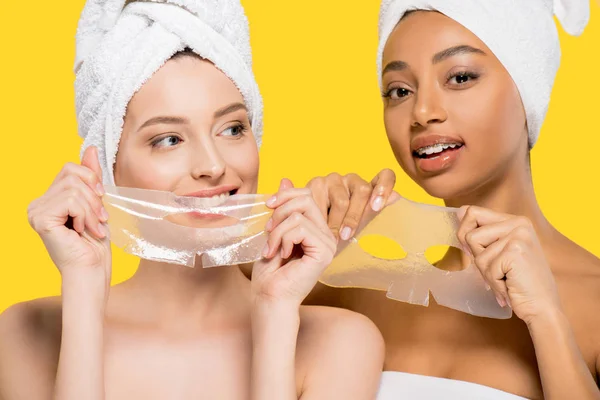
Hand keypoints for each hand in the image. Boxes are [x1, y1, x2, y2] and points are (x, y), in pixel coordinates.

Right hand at [27, 147, 110, 283]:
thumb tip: (89, 148)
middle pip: (72, 174)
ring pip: (74, 188)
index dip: (92, 180)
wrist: (92, 271)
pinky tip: (84, 232)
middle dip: (94, 196)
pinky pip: (71, 200)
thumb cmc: (95, 244)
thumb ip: (90, 177)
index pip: (71, 168)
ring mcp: (36, 211)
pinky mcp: (40, 219)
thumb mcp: (97, 204)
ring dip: (92, 209)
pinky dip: (85, 215)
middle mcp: (38, 203)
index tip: (101, 200)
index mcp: (49, 199)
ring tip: (94, 228)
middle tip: (100, 218)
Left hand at [251, 179, 336, 306]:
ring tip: (272, 249)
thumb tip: (286, 179)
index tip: (268, 206)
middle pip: (306, 198)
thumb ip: (282, 207)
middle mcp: (326, 234)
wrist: (269, 297)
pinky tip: (282, 254)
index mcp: (316, 228)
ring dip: (276, 231)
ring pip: (298, 214)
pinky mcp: (324, 252)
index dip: (285, 194)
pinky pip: (300, 228)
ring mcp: (328, 243)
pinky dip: (283, 239)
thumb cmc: (270, 271)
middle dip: (279, 211)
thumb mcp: (273, 231)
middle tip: (268, 231)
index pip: (307, 194)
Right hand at [306, 169, 397, 240]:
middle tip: (347, 236)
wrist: (310, 232)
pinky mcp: (316, 183)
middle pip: (362, 191)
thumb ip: (372, 212)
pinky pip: (321, 201)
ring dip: (336, 222)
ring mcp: (334, 179)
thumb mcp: (357, 226)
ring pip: (341, 200)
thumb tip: (397, 196)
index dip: (384, 188)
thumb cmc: (338, 231)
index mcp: (369, 188)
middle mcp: (352, 180)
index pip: (385, 177)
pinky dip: (320, 218)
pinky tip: (316, 229)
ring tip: (331, 238)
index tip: (377, 207)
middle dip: (355, 217)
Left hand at [457, 206, 561, 324]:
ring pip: (477, 255)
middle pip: (470, 234)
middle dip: (475, 256)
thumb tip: (459, 211)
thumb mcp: (499, 251)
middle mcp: (519, 223)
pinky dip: (495, 283)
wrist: (542, 307)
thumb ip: (483, 232)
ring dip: (487, 274)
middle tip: (495, 269)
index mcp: (515, 220)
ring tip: (505, 279)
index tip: (476, 252)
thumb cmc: (518, 282)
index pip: (471, 212)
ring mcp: (518, 236)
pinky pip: (487, 269)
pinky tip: (510, 287)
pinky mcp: (515, 252)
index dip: (464, 234)